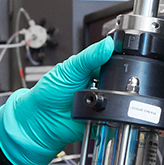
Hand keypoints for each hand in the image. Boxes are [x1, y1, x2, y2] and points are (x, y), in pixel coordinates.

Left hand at [0, 33, 163, 164]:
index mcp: (103, 60)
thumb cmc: (50, 93)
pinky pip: (139, 112)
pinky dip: (156, 110)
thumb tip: (106, 44)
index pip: (133, 46)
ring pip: (150, 89)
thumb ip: (89, 57)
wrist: (42, 123)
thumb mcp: (68, 69)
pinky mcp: (117, 115)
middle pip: (150, 68)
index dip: (154, 40)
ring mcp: (118, 96)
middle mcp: (114, 76)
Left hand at [0, 37, 114, 164]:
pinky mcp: (102, 119)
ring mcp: (102, 102)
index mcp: (92, 68)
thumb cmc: (49, 92)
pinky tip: (100, 111)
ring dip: (113, 99)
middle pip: (119, 81)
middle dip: (117, 83)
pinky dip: (111, 115)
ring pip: (119, 99)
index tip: (123, 58)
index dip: (120, 60)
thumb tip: (107, 44)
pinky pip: (114, 117)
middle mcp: (99, 85)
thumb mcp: (69, 69)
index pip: (113, 61)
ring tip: (98, 98)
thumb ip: (89, 57)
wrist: (40, 120)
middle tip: (105, 83)